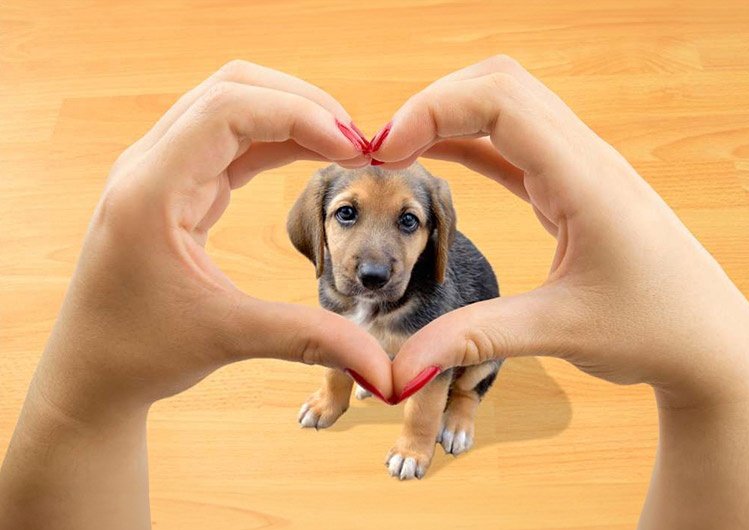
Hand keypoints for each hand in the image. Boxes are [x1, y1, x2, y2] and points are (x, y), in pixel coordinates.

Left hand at [36, 60, 392, 420]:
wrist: (92, 371)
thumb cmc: (141, 353)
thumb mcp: (228, 338)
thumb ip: (309, 338)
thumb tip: (382, 367)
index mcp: (151, 190)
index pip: (228, 110)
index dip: (299, 116)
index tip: (354, 150)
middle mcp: (150, 166)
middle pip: (231, 89)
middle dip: (301, 105)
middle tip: (358, 143)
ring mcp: (160, 171)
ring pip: (231, 107)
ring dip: (291, 117)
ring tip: (345, 148)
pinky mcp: (175, 186)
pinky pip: (230, 140)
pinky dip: (276, 141)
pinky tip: (312, 158)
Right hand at [370, 56, 748, 527]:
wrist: (708, 341)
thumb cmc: (653, 332)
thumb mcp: (560, 332)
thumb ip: (474, 340)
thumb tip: (397, 371)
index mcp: (586, 179)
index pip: (501, 101)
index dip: (433, 109)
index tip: (385, 151)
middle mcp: (585, 159)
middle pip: (500, 84)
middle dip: (433, 103)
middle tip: (383, 149)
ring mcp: (581, 169)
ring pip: (507, 105)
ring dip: (449, 116)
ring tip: (397, 150)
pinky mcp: (573, 188)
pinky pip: (513, 144)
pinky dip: (469, 141)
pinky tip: (435, 156)